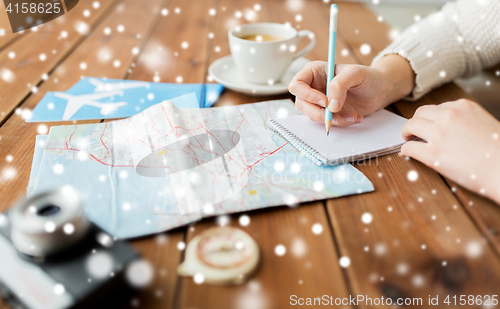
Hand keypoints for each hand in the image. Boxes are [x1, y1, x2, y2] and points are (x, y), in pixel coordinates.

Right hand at [288, 55, 414, 125]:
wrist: (380, 90)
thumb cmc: (368, 76)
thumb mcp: (356, 73)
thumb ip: (340, 84)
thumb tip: (330, 106)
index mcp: (314, 72)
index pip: (297, 85)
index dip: (307, 95)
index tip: (325, 101)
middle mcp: (313, 87)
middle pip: (301, 104)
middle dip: (318, 112)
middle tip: (336, 113)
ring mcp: (319, 102)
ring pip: (313, 116)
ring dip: (332, 119)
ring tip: (353, 115)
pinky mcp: (328, 114)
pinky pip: (326, 122)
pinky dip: (340, 123)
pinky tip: (356, 117)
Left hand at [402, 99, 499, 203]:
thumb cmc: (499, 151)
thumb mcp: (484, 123)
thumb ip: (465, 120)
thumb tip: (447, 127)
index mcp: (463, 106)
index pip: (437, 108)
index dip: (430, 118)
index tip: (428, 124)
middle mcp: (448, 116)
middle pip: (420, 113)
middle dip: (416, 122)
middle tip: (412, 131)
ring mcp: (439, 134)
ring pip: (410, 126)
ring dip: (407, 132)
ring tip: (407, 139)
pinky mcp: (432, 154)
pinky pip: (409, 147)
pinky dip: (406, 150)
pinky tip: (409, 153)